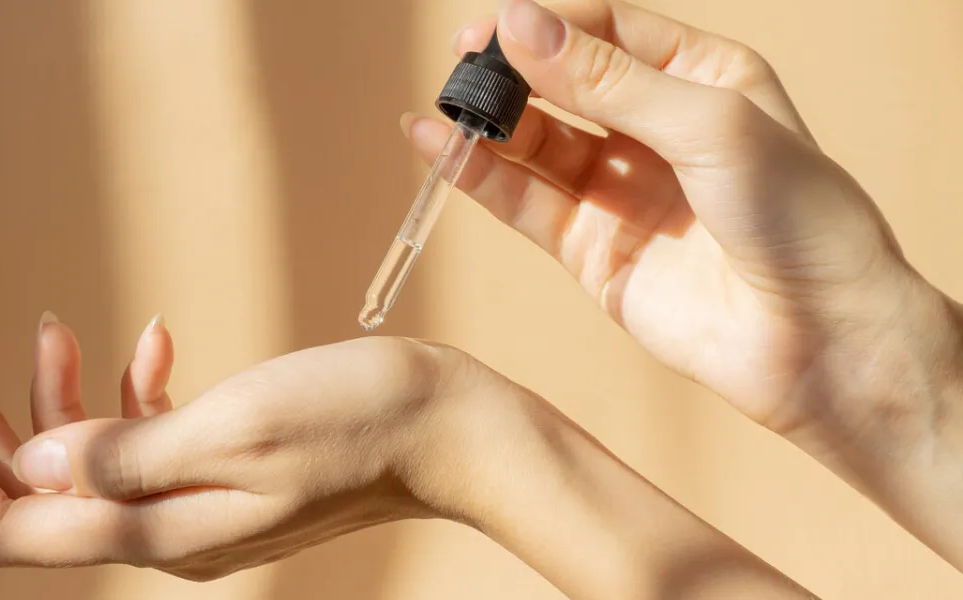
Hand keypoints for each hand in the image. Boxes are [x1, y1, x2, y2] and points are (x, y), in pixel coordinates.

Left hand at [0, 315, 497, 578]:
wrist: (447, 428)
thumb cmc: (358, 420)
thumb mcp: (237, 426)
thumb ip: (127, 453)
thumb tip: (34, 464)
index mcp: (159, 530)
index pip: (12, 525)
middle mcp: (164, 529)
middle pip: (35, 488)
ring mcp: (193, 502)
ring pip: (85, 459)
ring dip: (52, 396)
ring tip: (48, 326)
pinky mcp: (222, 468)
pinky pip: (147, 439)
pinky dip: (129, 389)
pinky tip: (151, 338)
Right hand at [407, 0, 962, 566]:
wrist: (819, 340)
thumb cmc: (798, 218)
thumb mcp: (709, 124)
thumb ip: (608, 81)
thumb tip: (518, 26)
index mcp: (701, 78)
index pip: (606, 29)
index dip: (547, 26)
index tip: (492, 29)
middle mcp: (655, 129)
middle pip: (562, 83)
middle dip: (510, 74)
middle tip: (460, 68)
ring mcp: (619, 191)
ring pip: (536, 142)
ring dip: (488, 124)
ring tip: (443, 109)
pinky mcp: (591, 250)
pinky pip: (524, 202)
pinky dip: (480, 177)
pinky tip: (438, 147)